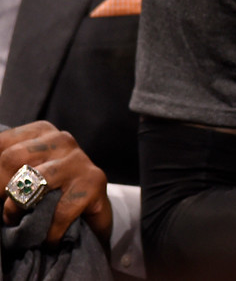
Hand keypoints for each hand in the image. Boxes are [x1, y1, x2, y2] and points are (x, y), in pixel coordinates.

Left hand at [0, 121, 111, 245]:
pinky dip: (49, 231)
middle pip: (12, 158)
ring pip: (35, 180)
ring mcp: (79, 160)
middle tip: (4, 211)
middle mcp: (62, 140)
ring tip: (17, 222)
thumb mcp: (25, 173)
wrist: (93, 208)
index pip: (1, 144)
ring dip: (17, 207)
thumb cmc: (51, 190)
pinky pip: (60, 210)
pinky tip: (48, 237)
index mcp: (41, 132)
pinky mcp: (93, 181)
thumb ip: (6, 171)